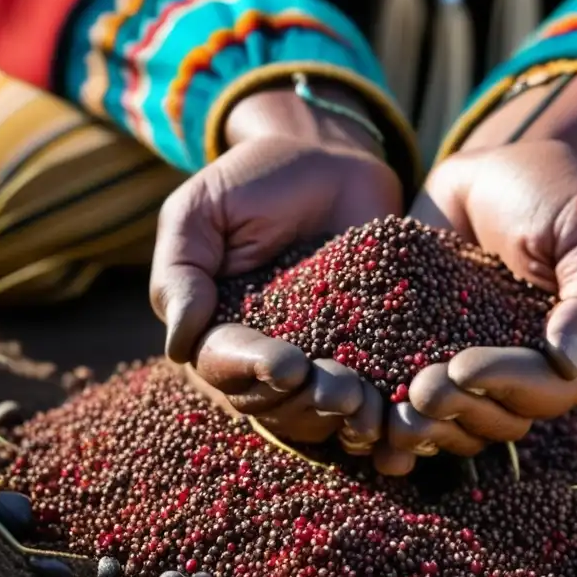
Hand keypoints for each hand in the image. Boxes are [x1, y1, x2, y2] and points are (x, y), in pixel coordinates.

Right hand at [150, 82, 401, 447]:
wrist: (330, 160)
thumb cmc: (254, 180)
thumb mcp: (200, 212)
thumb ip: (180, 273)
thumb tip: (178, 343)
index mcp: (215, 331)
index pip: (222, 368)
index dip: (251, 372)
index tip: (285, 364)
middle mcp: (262, 357)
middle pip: (271, 403)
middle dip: (303, 402)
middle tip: (340, 390)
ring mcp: (316, 358)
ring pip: (318, 411)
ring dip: (341, 416)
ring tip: (368, 404)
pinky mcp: (366, 353)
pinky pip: (370, 394)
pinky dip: (381, 412)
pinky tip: (397, 413)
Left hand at [404, 137, 576, 449]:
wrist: (488, 172)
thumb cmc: (553, 192)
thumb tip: (570, 364)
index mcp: (571, 350)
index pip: (548, 390)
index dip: (506, 386)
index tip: (464, 367)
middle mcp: (523, 370)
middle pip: (499, 418)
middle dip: (460, 411)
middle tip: (420, 391)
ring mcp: (470, 365)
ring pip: (455, 422)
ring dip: (425, 429)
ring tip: (389, 417)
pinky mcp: (420, 353)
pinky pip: (408, 398)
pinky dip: (389, 417)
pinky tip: (366, 429)